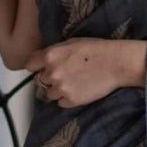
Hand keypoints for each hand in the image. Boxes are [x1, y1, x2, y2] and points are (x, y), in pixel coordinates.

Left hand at [26, 39, 146, 108]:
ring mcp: (61, 88)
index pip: (29, 65)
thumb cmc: (97, 49)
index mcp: (50, 56)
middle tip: (65, 75)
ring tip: (73, 84)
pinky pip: (61, 103)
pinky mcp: (72, 100)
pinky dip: (67, 99)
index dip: (36, 66)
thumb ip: (54, 52)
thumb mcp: (71, 43)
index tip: (42, 68)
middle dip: (49, 79)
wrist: (117, 63)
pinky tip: (79, 90)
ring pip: (49, 94)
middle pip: (40, 81)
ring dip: (58, 90)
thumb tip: (43, 61)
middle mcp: (52, 73)